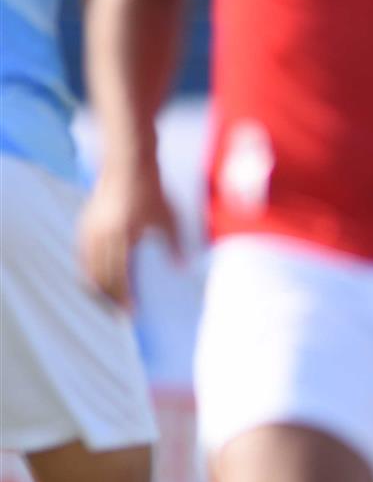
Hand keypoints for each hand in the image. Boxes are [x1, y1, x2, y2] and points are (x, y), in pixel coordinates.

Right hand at [77, 162, 179, 308]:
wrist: (128, 164)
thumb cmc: (153, 190)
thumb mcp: (170, 218)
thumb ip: (175, 245)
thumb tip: (182, 269)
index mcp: (121, 235)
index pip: (119, 276)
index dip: (124, 297)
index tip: (131, 314)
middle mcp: (100, 234)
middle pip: (100, 276)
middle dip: (109, 299)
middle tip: (119, 316)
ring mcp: (89, 229)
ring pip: (87, 267)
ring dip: (97, 287)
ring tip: (107, 303)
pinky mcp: (85, 224)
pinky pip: (82, 255)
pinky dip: (88, 271)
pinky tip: (96, 280)